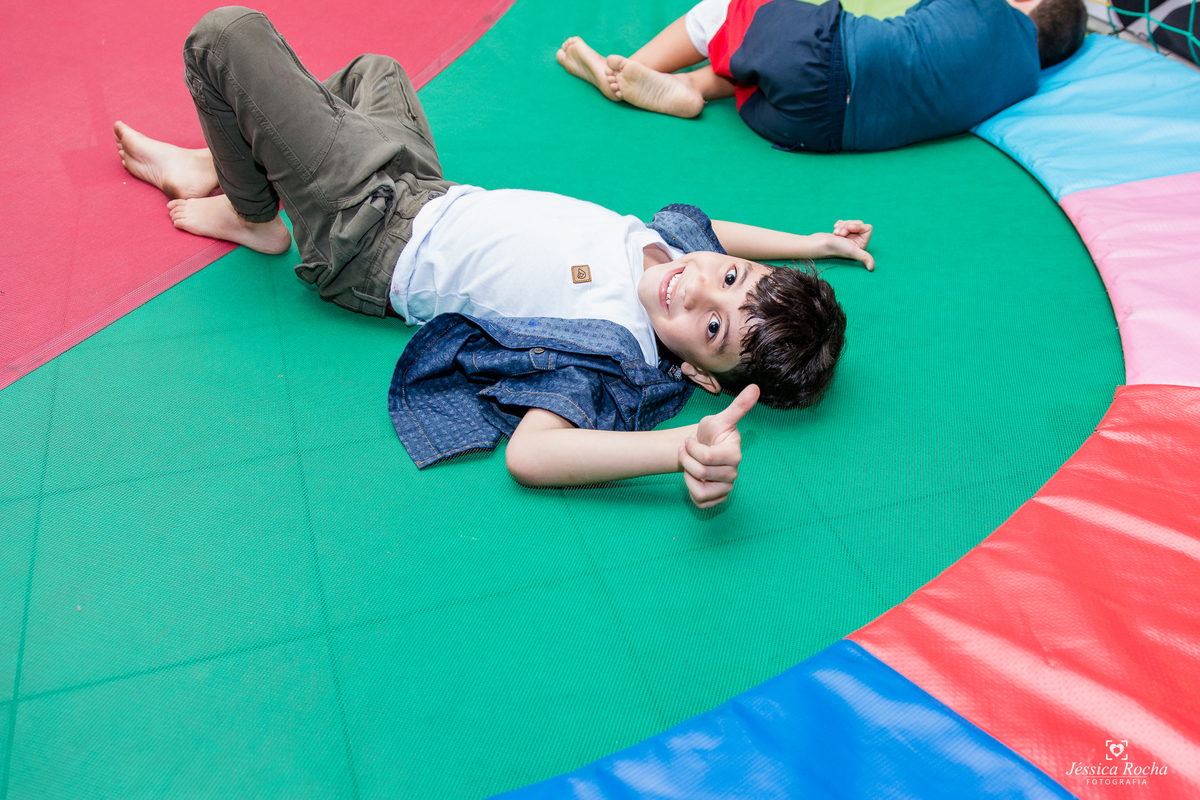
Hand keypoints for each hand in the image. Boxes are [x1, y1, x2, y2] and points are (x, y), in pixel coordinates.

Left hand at [679, 384, 759, 507]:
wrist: (703, 448)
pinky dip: (691, 491)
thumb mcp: (721, 418)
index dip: (691, 448)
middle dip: (686, 459)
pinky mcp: (717, 499)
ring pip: (700, 490)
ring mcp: (726, 488)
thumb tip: (755, 387)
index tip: (689, 441)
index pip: (707, 457)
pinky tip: (693, 479)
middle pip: (701, 472)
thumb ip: (738, 406)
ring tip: (688, 466)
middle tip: (685, 451)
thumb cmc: (712, 433)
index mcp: (734, 454)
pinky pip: (700, 502)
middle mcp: (733, 473)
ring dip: (687, 476)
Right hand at [821, 220, 873, 270]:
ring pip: (851, 222)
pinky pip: (844, 222)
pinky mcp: (841, 233)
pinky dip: (839, 224)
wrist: (817, 244)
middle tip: (841, 233)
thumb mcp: (852, 251)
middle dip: (849, 226)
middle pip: (859, 224)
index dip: (858, 227)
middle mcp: (856, 242)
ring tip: (836, 233)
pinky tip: (834, 230)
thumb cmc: (834, 248)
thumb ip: (863, 257)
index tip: (849, 230)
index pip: (867, 228)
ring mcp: (848, 237)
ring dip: (843, 225)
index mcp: (861, 245)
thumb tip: (872, 268)